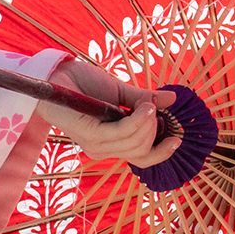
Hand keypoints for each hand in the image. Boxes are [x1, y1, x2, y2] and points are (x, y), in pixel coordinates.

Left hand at [43, 61, 180, 167]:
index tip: (177, 138)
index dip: (162, 152)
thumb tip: (172, 99)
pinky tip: (145, 107)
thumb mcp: (120, 92)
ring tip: (148, 103)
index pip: (142, 159)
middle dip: (156, 129)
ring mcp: (94, 144)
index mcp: (111, 143)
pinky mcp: (88, 134)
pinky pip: (122, 132)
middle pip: (142, 151)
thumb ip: (144, 100)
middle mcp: (102, 149)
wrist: (56, 74)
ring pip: (135, 143)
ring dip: (149, 122)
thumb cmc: (83, 84)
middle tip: (152, 105)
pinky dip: (138, 120)